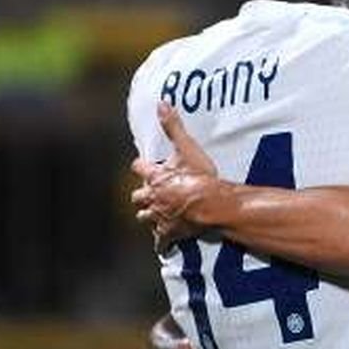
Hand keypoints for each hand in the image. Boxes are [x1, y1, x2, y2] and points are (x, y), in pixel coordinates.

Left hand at [131, 103, 220, 251]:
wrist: (210, 204)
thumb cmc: (200, 177)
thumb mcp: (187, 148)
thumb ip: (173, 127)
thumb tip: (161, 104)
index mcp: (155, 177)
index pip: (139, 169)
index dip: (142, 166)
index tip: (144, 165)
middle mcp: (152, 197)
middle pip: (137, 197)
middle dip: (141, 194)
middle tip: (150, 192)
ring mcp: (159, 217)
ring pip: (144, 217)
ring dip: (148, 215)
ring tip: (154, 214)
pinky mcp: (169, 233)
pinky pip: (160, 241)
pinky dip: (161, 242)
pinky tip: (163, 245)